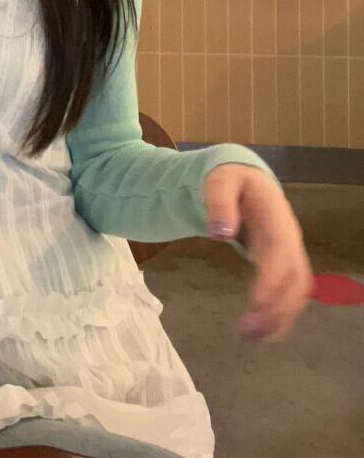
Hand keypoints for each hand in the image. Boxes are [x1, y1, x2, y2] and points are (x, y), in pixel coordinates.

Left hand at [202, 164, 312, 342]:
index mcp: (275, 217)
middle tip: (246, 329)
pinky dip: (278, 316)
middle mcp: (289, 239)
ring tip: (249, 337)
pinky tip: (259, 333)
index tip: (256, 301)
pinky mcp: (283, 266)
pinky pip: (289, 295)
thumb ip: (219, 203)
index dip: (272, 277)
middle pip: (295, 278)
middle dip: (276, 307)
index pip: (280, 250)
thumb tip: (220, 233)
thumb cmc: (231, 180)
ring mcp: (289, 253)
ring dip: (279, 318)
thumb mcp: (220, 182)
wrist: (246, 179)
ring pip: (296, 292)